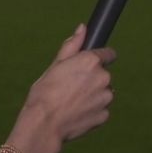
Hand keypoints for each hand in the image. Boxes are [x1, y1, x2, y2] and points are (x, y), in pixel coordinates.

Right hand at [8, 25, 115, 152]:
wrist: (44, 124)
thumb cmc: (45, 93)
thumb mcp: (55, 65)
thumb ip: (72, 45)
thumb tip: (82, 28)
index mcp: (91, 61)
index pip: (108, 54)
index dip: (98, 58)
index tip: (89, 66)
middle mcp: (104, 78)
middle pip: (103, 75)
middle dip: (92, 79)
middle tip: (71, 87)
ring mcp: (106, 98)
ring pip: (103, 93)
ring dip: (93, 95)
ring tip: (72, 102)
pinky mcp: (104, 115)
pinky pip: (100, 110)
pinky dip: (91, 110)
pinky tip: (75, 113)